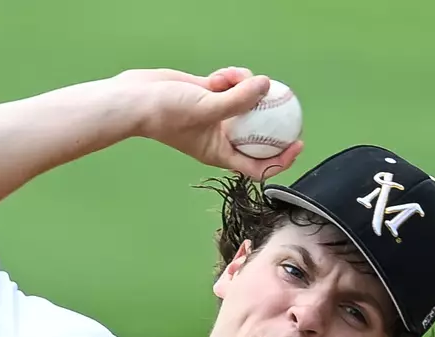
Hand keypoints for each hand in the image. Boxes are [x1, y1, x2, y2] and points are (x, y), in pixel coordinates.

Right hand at [115, 67, 304, 180]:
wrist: (137, 98)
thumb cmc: (166, 113)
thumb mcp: (207, 108)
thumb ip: (239, 99)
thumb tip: (266, 85)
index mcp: (221, 152)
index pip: (258, 166)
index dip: (281, 159)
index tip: (297, 143)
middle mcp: (221, 137)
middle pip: (258, 133)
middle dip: (273, 118)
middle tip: (287, 101)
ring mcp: (216, 115)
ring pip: (245, 103)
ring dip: (246, 87)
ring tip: (235, 77)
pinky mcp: (209, 95)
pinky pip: (232, 86)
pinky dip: (232, 77)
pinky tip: (222, 73)